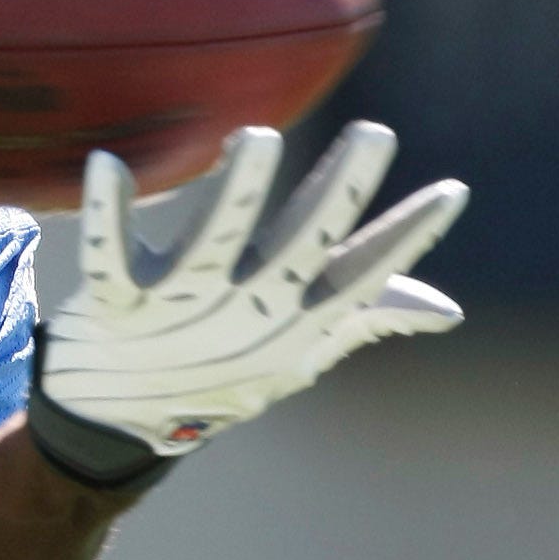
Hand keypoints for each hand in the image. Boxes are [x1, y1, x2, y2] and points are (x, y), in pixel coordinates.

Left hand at [30, 122, 468, 487]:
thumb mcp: (295, 350)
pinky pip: (109, 253)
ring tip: (259, 137)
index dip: (404, 238)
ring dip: (239, 192)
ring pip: (214, 240)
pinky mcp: (115, 302)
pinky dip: (107, 212)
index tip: (451, 191)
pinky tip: (108, 165)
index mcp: (291, 316)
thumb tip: (447, 309)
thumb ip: (363, 315)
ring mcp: (178, 304)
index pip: (360, 274)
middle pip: (300, 245)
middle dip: (337, 193)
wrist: (117, 426)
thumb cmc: (216, 371)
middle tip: (374, 134)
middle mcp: (243, 306)